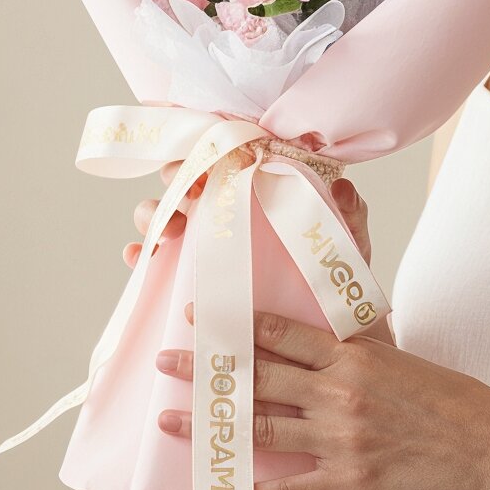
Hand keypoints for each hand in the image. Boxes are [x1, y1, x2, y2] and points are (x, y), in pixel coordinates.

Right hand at [124, 174, 372, 271]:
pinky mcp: (185, 278)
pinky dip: (140, 254)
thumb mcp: (345, 247)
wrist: (322, 338)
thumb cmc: (332, 283)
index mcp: (258, 195)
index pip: (227, 159)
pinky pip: (152, 260)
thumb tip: (345, 188)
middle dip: (177, 178)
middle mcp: (224, 214)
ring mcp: (201, 246)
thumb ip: (349, 217)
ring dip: (154, 214)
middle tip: (188, 194)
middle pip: (186, 181)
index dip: (211, 151)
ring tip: (167, 232)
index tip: (213, 159)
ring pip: (162, 215)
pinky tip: (141, 260)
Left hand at [152, 301, 489, 489]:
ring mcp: (344, 438)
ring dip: (210, 425)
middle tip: (164, 361)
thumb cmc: (455, 403)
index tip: (197, 317)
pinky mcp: (353, 481)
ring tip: (171, 420)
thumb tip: (334, 326)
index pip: (280, 333)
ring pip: (260, 428)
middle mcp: (341, 391)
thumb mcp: (405, 358)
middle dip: (203, 368)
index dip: (232, 325)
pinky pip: (292, 487)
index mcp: (354, 355)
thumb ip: (363, 344)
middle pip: (256, 377)